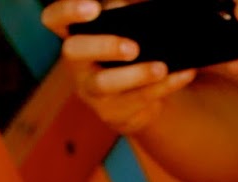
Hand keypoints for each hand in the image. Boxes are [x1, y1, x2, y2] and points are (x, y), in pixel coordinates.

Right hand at [41, 0, 198, 135]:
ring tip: (162, 67)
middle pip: (74, 52)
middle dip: (104, 46)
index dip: (68, 11)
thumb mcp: (126, 29)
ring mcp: (92, 92)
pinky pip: (137, 102)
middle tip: (133, 48)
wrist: (142, 95)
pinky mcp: (113, 115)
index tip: (94, 8)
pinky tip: (183, 74)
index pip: (55, 18)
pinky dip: (164, 87)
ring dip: (136, 75)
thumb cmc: (131, 49)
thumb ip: (125, 14)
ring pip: (106, 84)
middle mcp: (76, 63)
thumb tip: (136, 6)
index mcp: (75, 34)